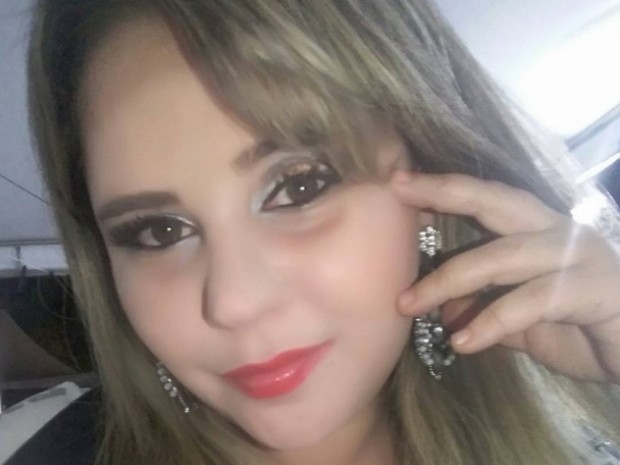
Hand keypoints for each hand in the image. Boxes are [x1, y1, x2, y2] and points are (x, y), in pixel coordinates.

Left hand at [392, 171, 619, 382]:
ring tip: (408, 304)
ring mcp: (577, 254)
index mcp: (538, 230)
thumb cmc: (585, 329)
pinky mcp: (591, 288)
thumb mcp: (521, 320)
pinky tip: (463, 342)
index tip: (399, 180)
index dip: (445, 187)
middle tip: (398, 187)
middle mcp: (556, 230)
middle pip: (495, 200)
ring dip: (448, 281)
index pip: (486, 198)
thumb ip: (485, 309)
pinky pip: (529, 302)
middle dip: (445, 191)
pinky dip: (492, 322)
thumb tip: (441, 309)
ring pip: (501, 257)